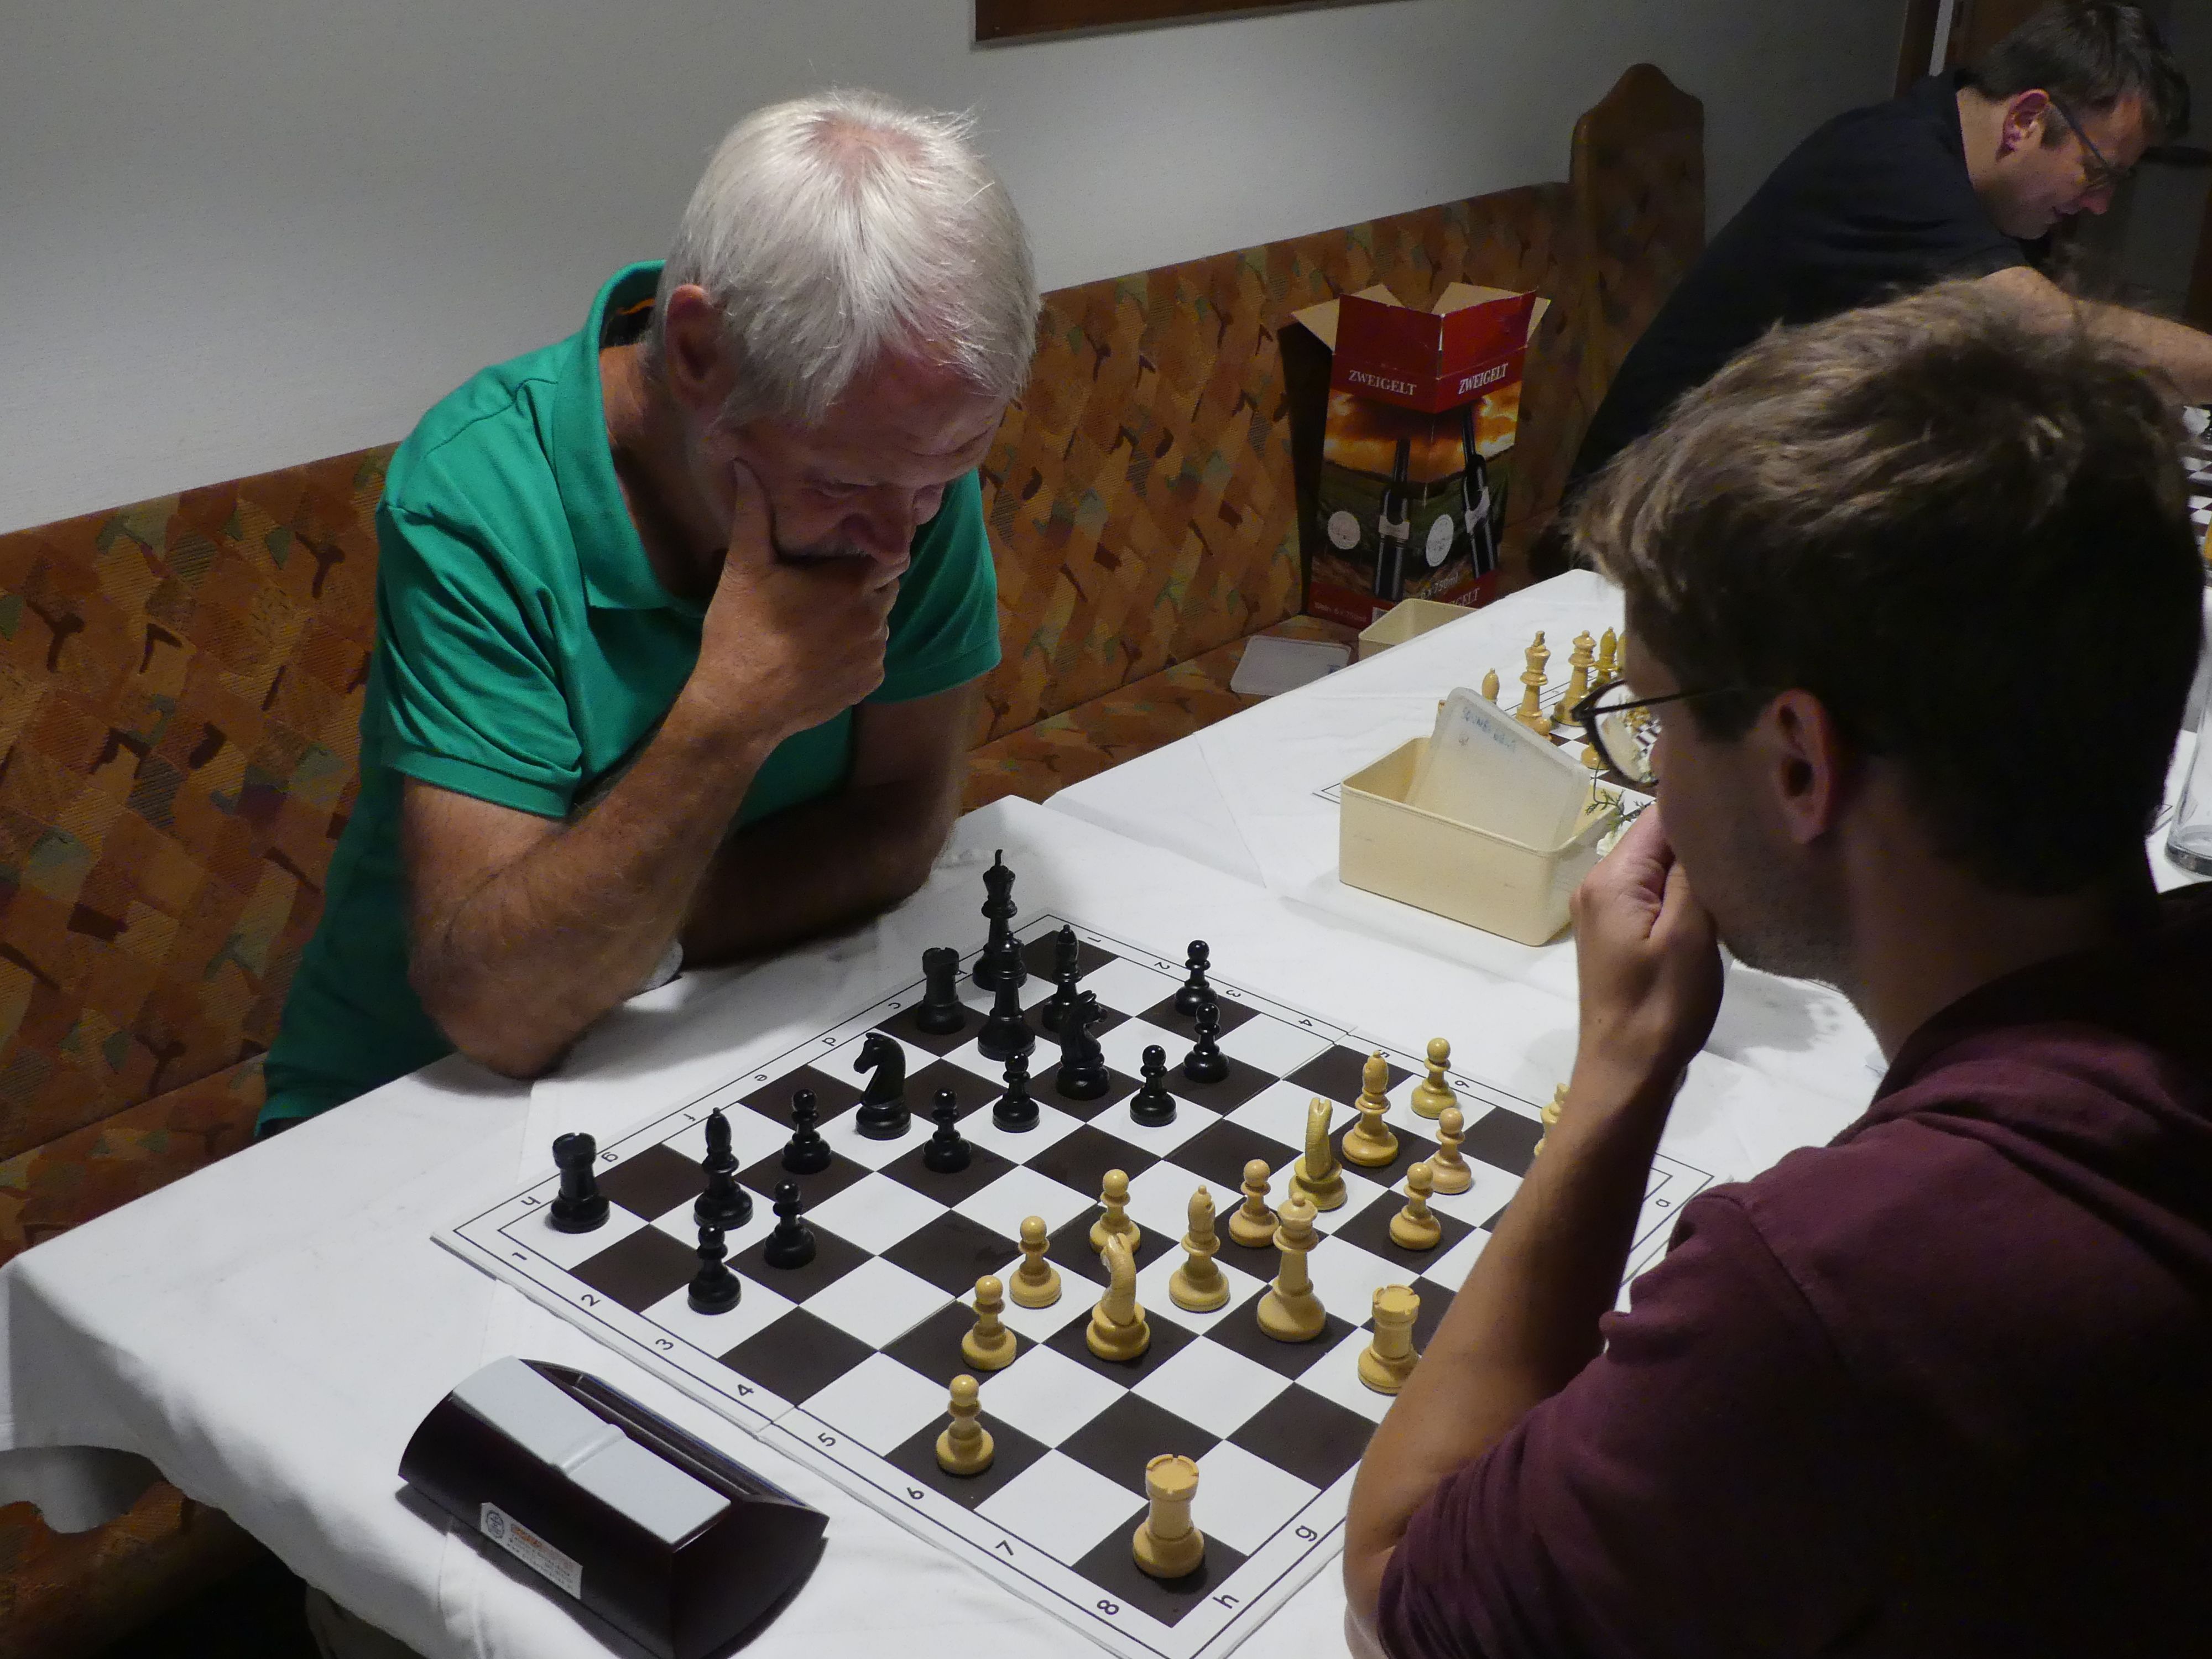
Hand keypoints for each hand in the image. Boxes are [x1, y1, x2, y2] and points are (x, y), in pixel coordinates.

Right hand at [684, 461, 899, 745]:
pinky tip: (821, 651)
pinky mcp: (869, 684)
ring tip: (817, 621)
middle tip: (821, 586)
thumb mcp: (743, 568)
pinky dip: (855, 650)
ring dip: (858, 616)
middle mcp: (875, 618)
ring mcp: (875, 654)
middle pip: (883, 586)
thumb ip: (752, 513)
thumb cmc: (741, 633)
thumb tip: (744, 464)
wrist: (740, 709)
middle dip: (860, 583)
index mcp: (852, 584)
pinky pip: (873, 655)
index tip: (844, 550)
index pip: (885, 553)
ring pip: (878, 621)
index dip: (867, 549)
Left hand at [1568, 807, 1722, 1096]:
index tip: (1749, 807)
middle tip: (1757, 838)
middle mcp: (1600, 885)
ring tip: (1746, 868)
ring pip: (1659, 869)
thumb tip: (1703, 822)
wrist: (1627, 1073)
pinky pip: (1656, 896)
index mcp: (1611, 878)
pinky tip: (1720, 903)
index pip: (1658, 817)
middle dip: (1703, 839)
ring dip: (1697, 870)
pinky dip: (1686, 895)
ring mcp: (1606, 911)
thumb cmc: (1661, 1006)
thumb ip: (1692, 875)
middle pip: (1657, 840)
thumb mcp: (1688, 935)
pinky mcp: (1621, 935)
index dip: (1703, 809)